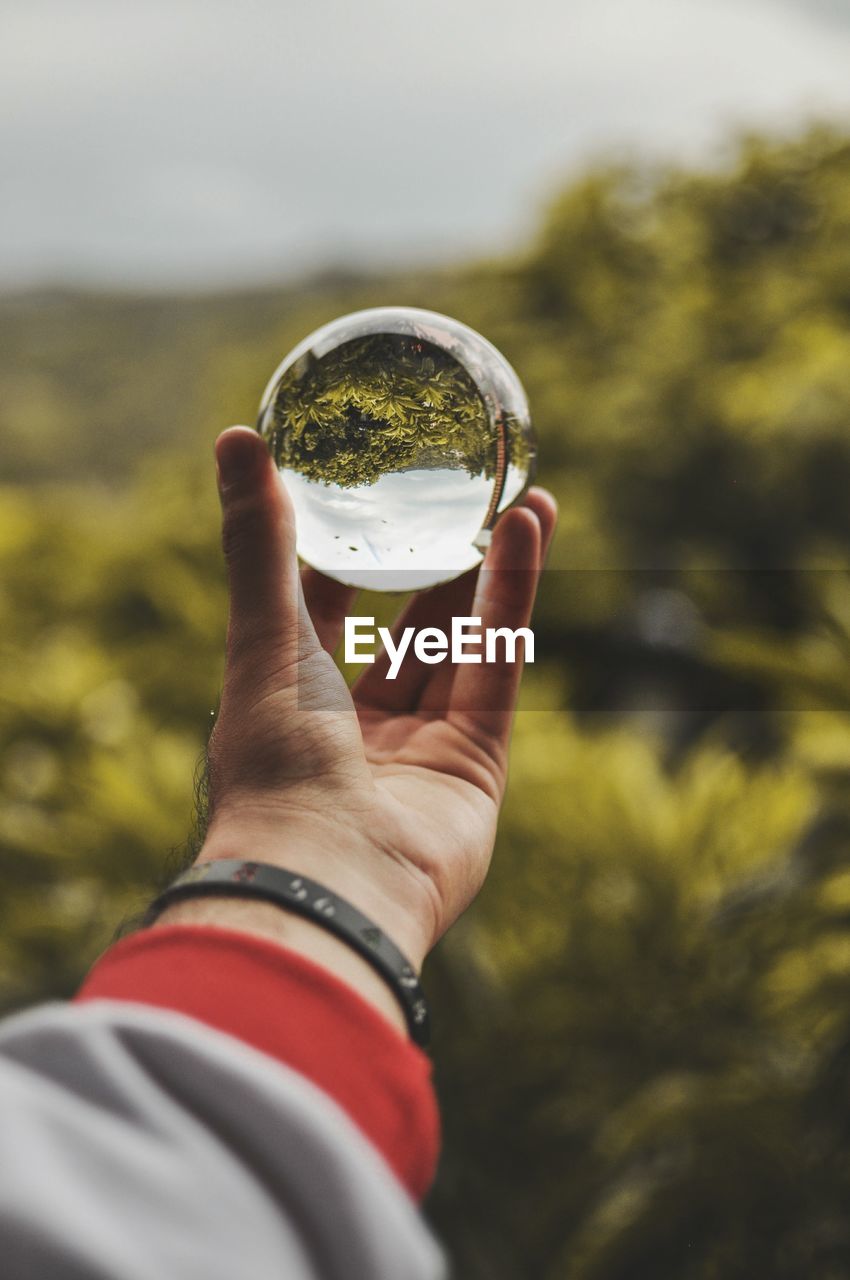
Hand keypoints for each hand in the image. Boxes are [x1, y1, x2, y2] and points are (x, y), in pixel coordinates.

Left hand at [178, 426, 555, 976]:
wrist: (328, 876)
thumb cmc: (275, 762)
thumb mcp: (263, 635)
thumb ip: (259, 542)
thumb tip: (236, 438)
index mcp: (290, 702)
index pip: (321, 614)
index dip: (344, 556)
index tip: (367, 497)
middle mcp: (355, 728)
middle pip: (404, 630)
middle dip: (436, 562)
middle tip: (463, 497)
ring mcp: (419, 748)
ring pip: (460, 644)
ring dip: (488, 571)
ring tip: (518, 497)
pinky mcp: (476, 763)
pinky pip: (496, 668)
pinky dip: (512, 599)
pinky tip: (526, 531)